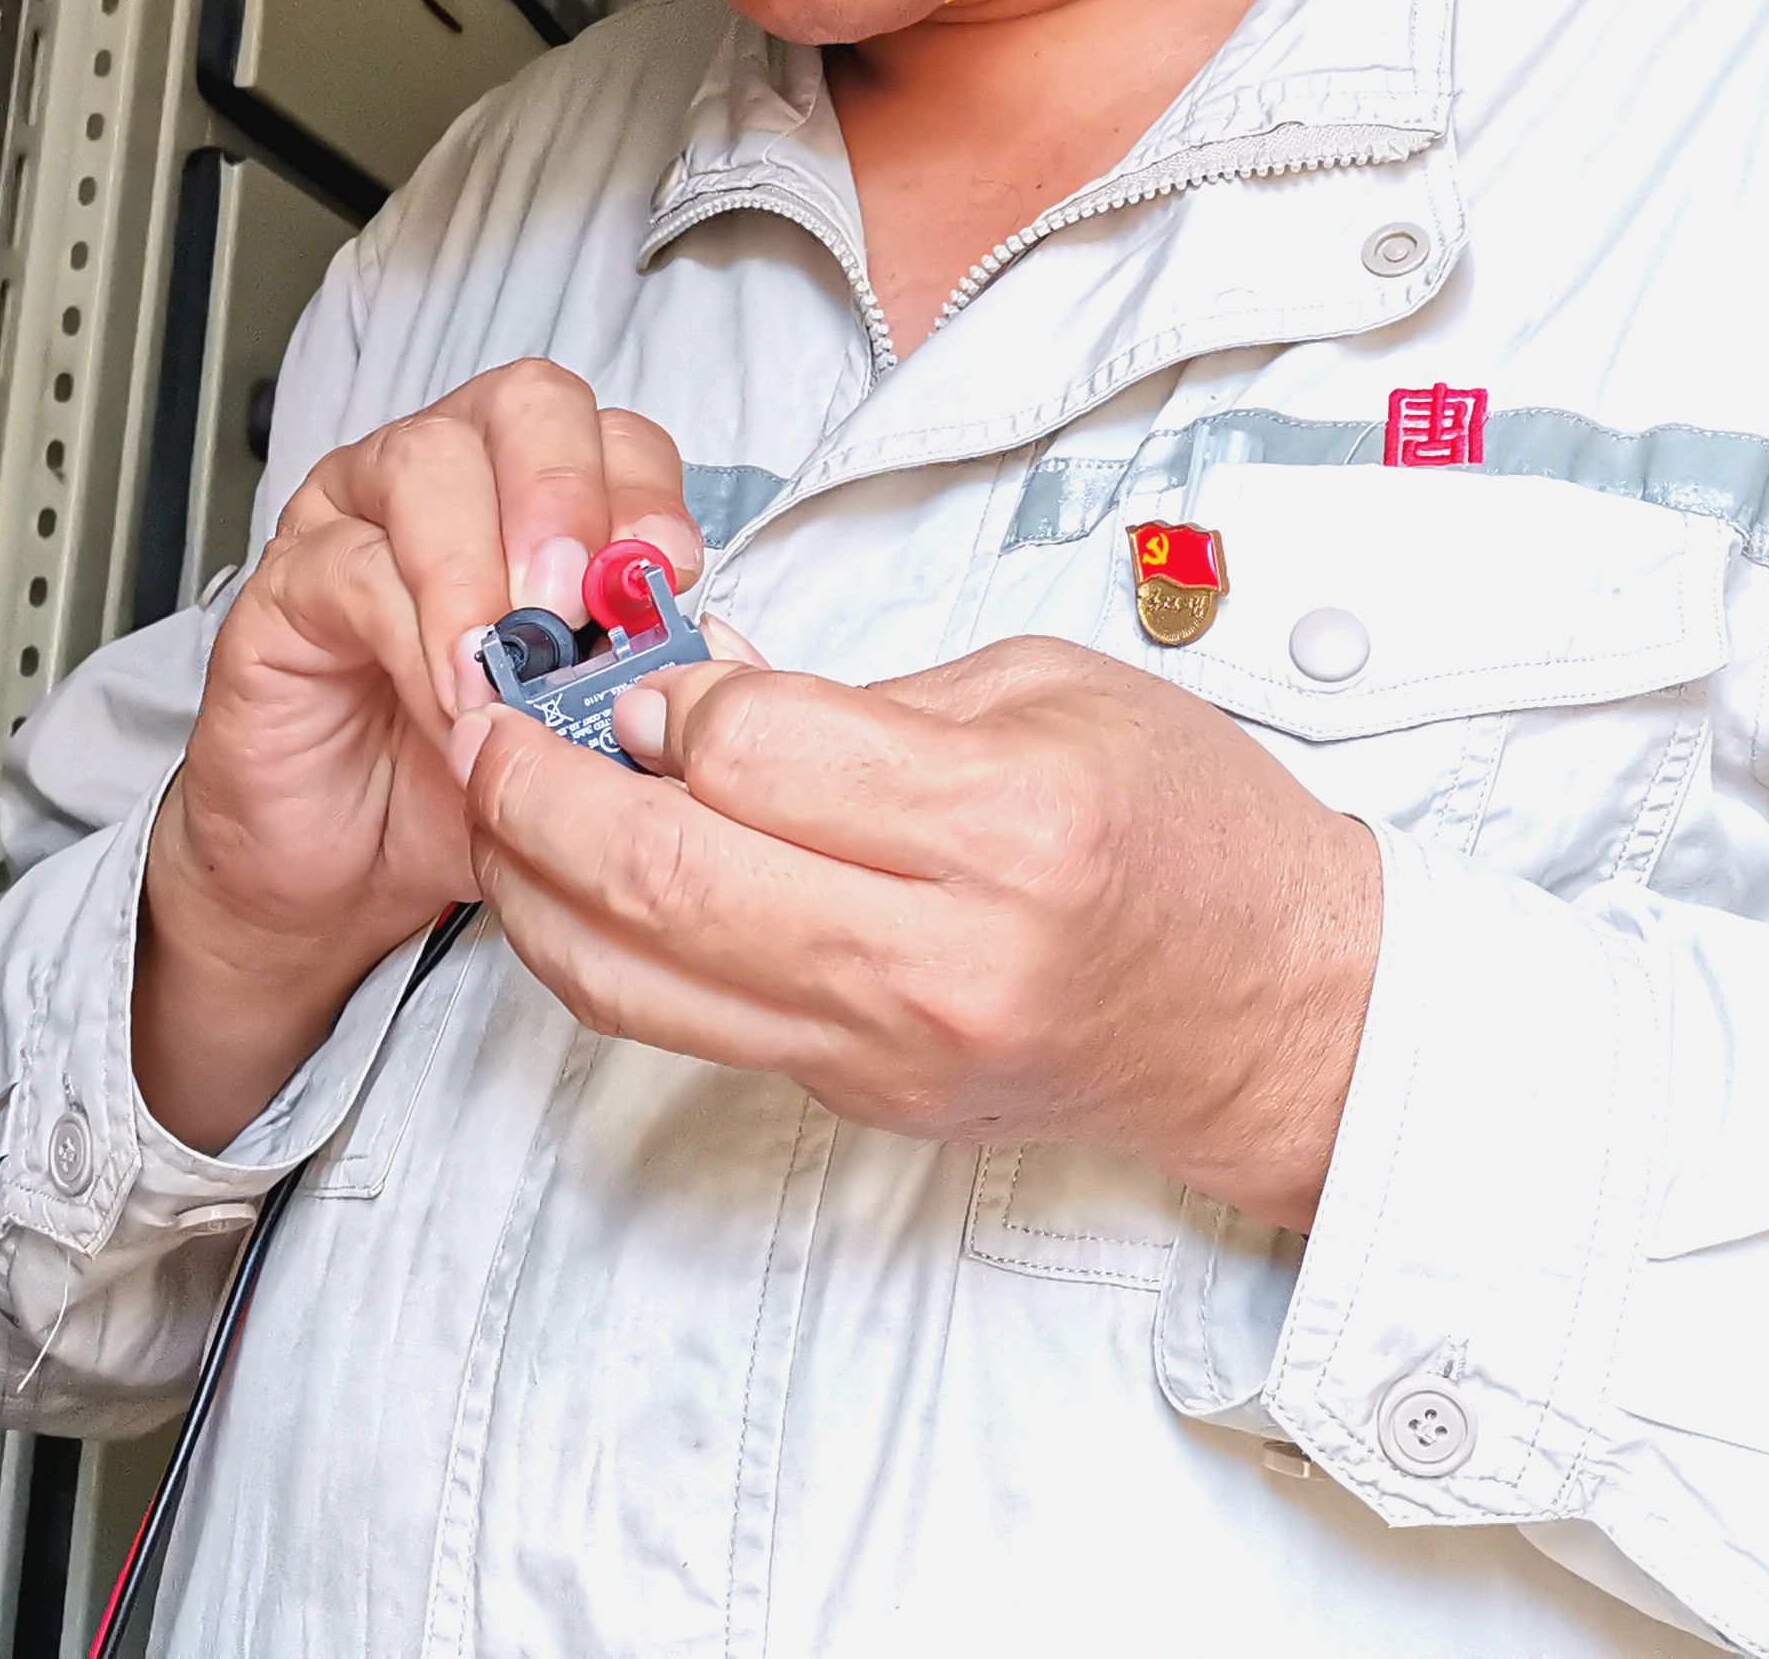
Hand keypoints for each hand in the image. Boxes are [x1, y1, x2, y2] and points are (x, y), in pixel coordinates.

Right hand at [135, 361, 696, 1150]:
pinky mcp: (287, 580)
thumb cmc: (469, 783)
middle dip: (568, 491)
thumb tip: (703, 655)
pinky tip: (450, 705)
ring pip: (428, 460)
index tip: (671, 575)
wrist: (345, 869)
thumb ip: (637, 681)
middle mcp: (453, 477)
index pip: (616, 434)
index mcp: (541, 497)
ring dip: (483, 561)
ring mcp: (360, 514)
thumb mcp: (584, 735)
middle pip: (526, 403)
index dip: (650, 492)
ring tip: (508, 664)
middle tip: (577, 602)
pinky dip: (415, 635)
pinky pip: (353, 566)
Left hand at [448, 635, 1380, 1229]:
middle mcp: (934, 956)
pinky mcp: (861, 1099)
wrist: (1283, 1012)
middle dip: (538, 793)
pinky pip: (688, 1027)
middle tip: (486, 723)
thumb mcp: (1052, 690)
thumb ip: (861, 700)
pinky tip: (578, 881)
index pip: (754, 757)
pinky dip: (606, 952)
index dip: (670, 700)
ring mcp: (889, 1050)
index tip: (647, 669)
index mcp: (1001, 825)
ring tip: (496, 803)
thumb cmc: (1188, 826)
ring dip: (532, 887)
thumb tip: (691, 698)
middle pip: (663, 878)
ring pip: (637, 980)